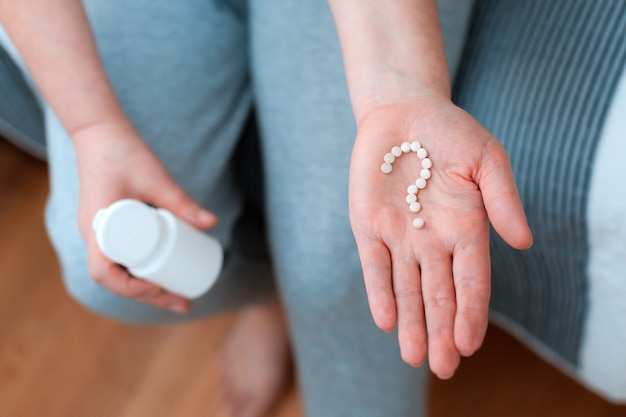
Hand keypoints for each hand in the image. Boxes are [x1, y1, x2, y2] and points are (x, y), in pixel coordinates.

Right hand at [72, 120, 216, 312]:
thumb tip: (213, 224)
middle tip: (183, 303)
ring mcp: (98, 232)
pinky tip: (161, 279)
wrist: (99, 131)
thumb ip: (181, 201)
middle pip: (115, 280)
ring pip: (119, 271)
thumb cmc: (123, 152)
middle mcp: (92, 235)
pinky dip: (139, 273)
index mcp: (95, 227)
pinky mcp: (107, 226)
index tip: (162, 289)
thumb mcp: (156, 179)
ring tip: (178, 296)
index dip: (132, 288)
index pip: (103, 273)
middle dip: (149, 297)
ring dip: (145, 288)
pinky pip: (120, 258)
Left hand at [349, 96, 531, 377]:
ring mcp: (399, 236)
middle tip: (445, 367)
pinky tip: (385, 319)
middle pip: (439, 295)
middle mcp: (433, 241)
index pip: (471, 280)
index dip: (471, 312)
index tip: (469, 343)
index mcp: (467, 228)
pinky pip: (374, 266)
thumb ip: (503, 198)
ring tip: (414, 357)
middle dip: (441, 331)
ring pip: (406, 289)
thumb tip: (523, 242)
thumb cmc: (450, 133)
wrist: (402, 113)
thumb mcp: (487, 158)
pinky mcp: (368, 227)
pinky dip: (379, 291)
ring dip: (410, 323)